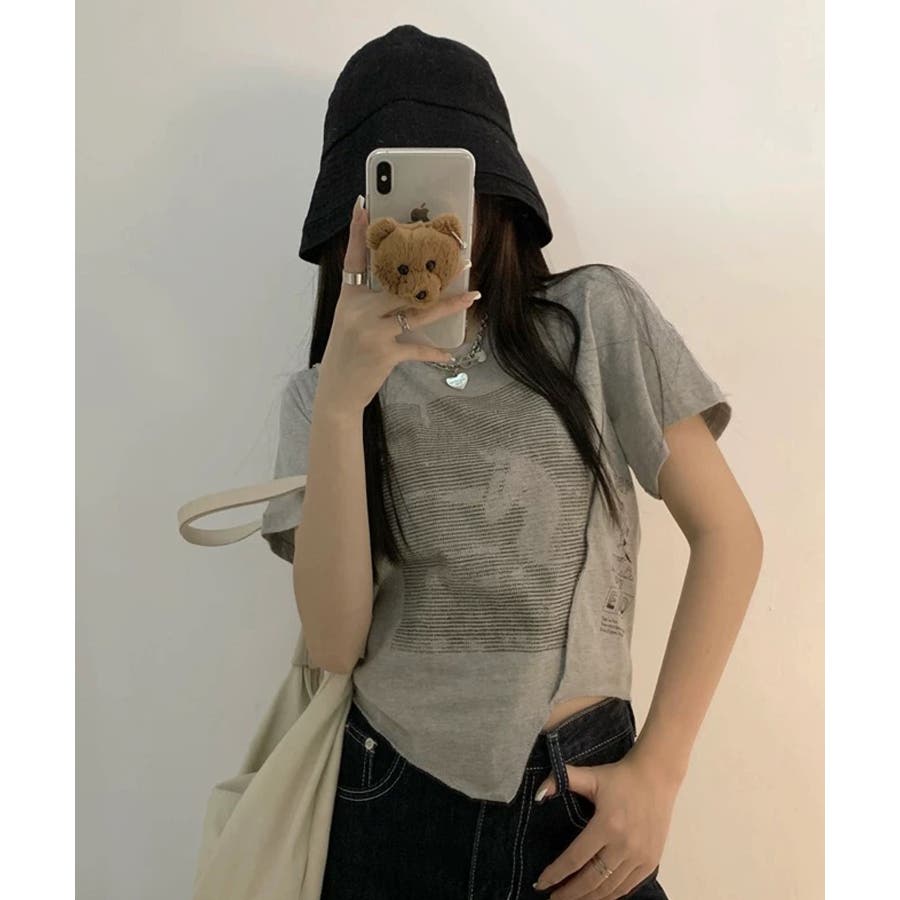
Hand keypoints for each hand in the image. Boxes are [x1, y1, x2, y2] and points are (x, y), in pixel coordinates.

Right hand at [316, 195, 479, 413]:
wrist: (337, 392)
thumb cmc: (347, 354)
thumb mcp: (350, 321)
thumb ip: (369, 301)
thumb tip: (401, 284)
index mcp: (349, 298)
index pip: (354, 258)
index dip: (359, 231)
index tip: (364, 204)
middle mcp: (359, 310)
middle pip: (401, 284)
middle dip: (433, 271)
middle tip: (460, 259)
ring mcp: (371, 332)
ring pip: (417, 312)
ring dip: (448, 306)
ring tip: (472, 296)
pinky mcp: (384, 354)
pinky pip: (417, 348)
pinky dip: (435, 353)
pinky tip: (451, 354)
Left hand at [532, 753, 680, 898]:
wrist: (656, 776)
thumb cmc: (620, 776)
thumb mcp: (590, 775)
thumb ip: (562, 779)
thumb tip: (538, 794)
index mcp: (607, 825)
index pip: (576, 858)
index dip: (556, 874)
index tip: (540, 884)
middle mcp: (625, 845)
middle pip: (591, 880)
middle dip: (569, 893)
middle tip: (552, 898)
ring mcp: (640, 857)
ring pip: (609, 889)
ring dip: (588, 898)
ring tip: (571, 899)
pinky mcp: (650, 862)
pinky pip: (627, 887)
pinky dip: (609, 896)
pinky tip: (596, 895)